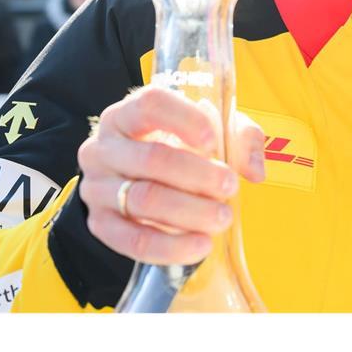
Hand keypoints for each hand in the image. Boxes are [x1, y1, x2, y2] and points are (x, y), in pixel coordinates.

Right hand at [77, 86, 265, 264]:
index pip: (150, 104)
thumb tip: (254, 170)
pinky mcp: (100, 224)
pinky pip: (133, 240)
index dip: (185, 120)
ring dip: (189, 211)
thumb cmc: (180, 148)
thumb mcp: (211, 132)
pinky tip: (200, 246)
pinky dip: (170, 246)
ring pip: (143, 199)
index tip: (214, 140)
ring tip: (223, 218)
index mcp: (127, 114)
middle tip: (230, 187)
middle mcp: (103, 148)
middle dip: (197, 175)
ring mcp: (97, 187)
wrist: (144, 182)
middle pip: (151, 158)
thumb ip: (239, 139)